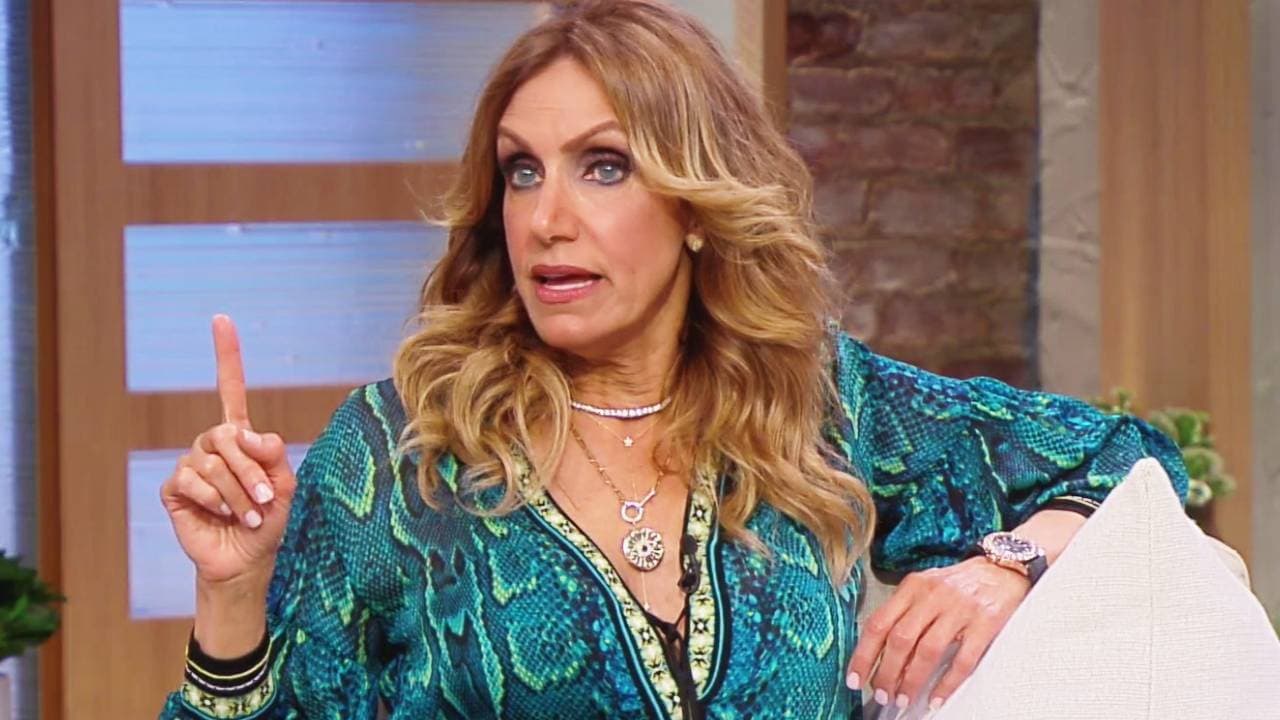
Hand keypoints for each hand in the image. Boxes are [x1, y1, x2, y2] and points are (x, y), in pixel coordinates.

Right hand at [159, 315, 297, 585]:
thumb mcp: (285, 486)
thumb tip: (247, 433)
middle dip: (252, 472)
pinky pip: (193, 481)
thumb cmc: (268, 521)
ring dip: (239, 494)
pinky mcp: (174, 488)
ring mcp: (191, 464)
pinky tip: (221, 516)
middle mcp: (213, 444)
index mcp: (241, 437)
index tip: (221, 319)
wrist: (246, 559)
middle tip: (268, 502)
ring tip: (249, 516)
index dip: (226, 355)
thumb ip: (274, 456)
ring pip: (214, 464)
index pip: (230, 389)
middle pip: (229, 437)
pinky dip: (215, 502)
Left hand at [846, 557, 1029, 712]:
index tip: (855, 677)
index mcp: (913, 586)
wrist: (1003, 568)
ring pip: (927, 650)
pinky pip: (963, 660)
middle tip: (882, 695)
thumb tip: (881, 653)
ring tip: (904, 699)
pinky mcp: (985, 622)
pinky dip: (947, 683)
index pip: (878, 622)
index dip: (863, 654)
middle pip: (899, 639)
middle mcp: (933, 595)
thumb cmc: (960, 583)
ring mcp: (960, 608)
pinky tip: (936, 697)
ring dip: (912, 680)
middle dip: (886, 673)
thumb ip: (905, 612)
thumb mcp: (926, 587)